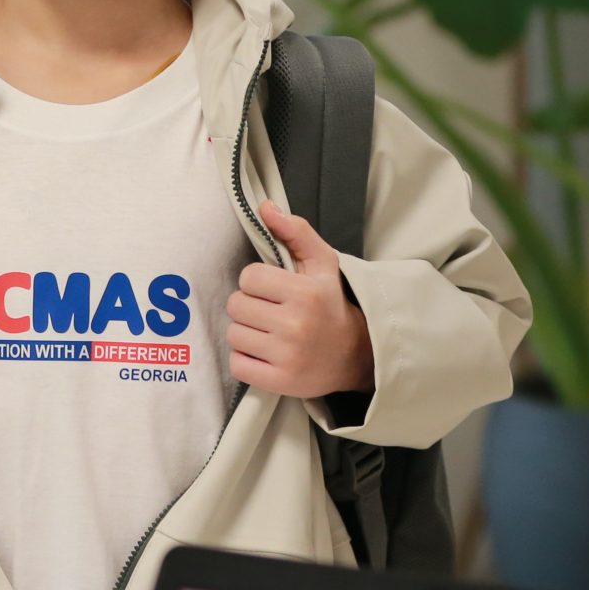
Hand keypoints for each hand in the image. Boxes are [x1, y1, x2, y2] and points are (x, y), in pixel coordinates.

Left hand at [227, 202, 375, 397]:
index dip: (257, 282)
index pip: (249, 277)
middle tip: (270, 312)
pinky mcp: (278, 382)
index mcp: (305, 293)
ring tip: (268, 333)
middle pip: (236, 305)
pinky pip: (237, 364)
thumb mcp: (322, 264)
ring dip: (245, 332)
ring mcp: (286, 356)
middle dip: (249, 306)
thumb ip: (295, 232)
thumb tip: (265, 207)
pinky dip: (245, 359)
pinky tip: (265, 353)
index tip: (273, 290)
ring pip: (234, 334)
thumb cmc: (330, 304)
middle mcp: (295, 325)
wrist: (354, 355)